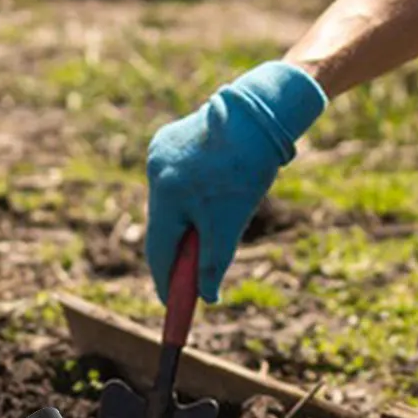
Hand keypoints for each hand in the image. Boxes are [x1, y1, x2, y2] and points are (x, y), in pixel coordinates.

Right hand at [144, 61, 326, 301]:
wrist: (261, 112)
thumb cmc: (247, 168)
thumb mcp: (230, 222)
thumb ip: (213, 262)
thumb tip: (206, 297)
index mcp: (164, 192)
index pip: (159, 248)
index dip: (166, 280)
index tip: (172, 305)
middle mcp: (156, 171)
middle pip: (165, 226)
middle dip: (182, 253)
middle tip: (195, 280)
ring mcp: (163, 151)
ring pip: (175, 203)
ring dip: (192, 223)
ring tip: (222, 218)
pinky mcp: (174, 138)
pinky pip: (182, 180)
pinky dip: (196, 197)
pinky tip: (217, 191)